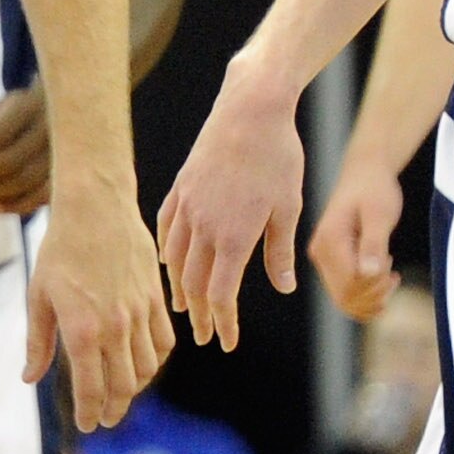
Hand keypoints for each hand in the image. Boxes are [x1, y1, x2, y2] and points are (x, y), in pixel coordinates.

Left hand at [27, 183, 172, 430]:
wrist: (95, 209)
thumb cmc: (60, 252)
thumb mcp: (38, 297)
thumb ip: (38, 342)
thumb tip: (30, 378)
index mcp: (83, 330)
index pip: (91, 388)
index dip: (89, 412)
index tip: (88, 425)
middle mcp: (115, 327)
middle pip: (123, 385)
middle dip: (114, 408)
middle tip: (105, 418)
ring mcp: (139, 313)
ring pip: (147, 367)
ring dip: (136, 387)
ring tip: (122, 392)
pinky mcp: (156, 298)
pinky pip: (164, 341)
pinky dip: (156, 360)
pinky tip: (144, 363)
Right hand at [158, 62, 305, 349]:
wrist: (251, 110)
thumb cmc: (278, 157)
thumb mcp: (288, 208)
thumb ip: (279, 252)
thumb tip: (282, 288)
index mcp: (233, 236)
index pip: (220, 295)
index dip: (224, 323)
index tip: (227, 342)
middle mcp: (204, 226)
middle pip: (193, 284)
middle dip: (199, 315)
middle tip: (204, 335)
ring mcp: (188, 206)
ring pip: (174, 260)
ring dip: (179, 288)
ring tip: (185, 306)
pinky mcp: (181, 187)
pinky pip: (166, 228)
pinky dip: (166, 252)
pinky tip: (168, 263)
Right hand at [306, 156, 403, 320]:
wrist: (366, 175)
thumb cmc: (375, 190)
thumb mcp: (379, 214)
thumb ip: (373, 243)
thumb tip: (368, 273)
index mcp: (329, 241)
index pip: (350, 283)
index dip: (375, 284)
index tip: (390, 264)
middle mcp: (320, 253)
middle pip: (345, 297)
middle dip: (374, 293)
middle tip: (393, 273)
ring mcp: (324, 260)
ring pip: (345, 300)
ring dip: (372, 298)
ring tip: (389, 276)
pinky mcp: (332, 263)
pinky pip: (345, 295)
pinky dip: (366, 299)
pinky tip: (383, 283)